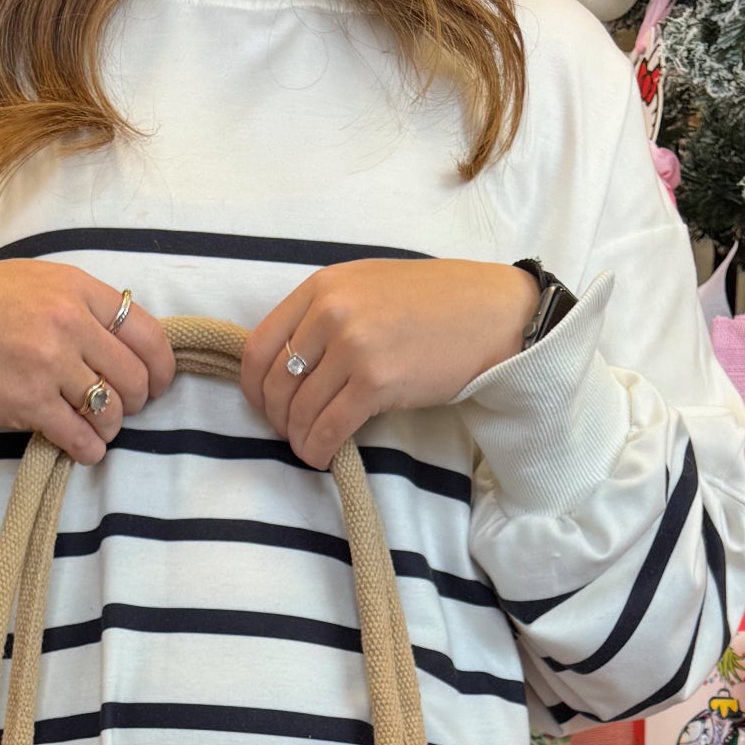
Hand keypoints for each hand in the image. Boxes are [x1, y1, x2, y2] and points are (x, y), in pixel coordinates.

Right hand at [0, 262, 175, 464]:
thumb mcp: (30, 281)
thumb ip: (77, 303)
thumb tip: (121, 337)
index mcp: (72, 286)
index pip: (145, 330)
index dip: (161, 366)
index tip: (158, 383)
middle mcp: (66, 321)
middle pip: (134, 376)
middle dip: (136, 401)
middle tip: (121, 409)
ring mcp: (47, 362)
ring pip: (111, 409)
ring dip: (110, 427)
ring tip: (96, 427)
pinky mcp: (27, 402)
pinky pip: (80, 436)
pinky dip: (89, 449)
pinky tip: (83, 448)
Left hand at [240, 259, 540, 470]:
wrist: (491, 313)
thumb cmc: (434, 304)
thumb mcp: (368, 288)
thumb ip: (326, 314)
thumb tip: (291, 363)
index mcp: (323, 287)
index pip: (259, 345)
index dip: (254, 387)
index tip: (265, 406)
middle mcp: (332, 312)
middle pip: (275, 383)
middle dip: (277, 419)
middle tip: (291, 433)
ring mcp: (353, 346)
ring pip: (299, 411)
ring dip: (298, 440)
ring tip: (310, 447)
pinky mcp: (377, 381)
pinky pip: (328, 428)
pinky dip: (317, 451)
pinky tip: (323, 457)